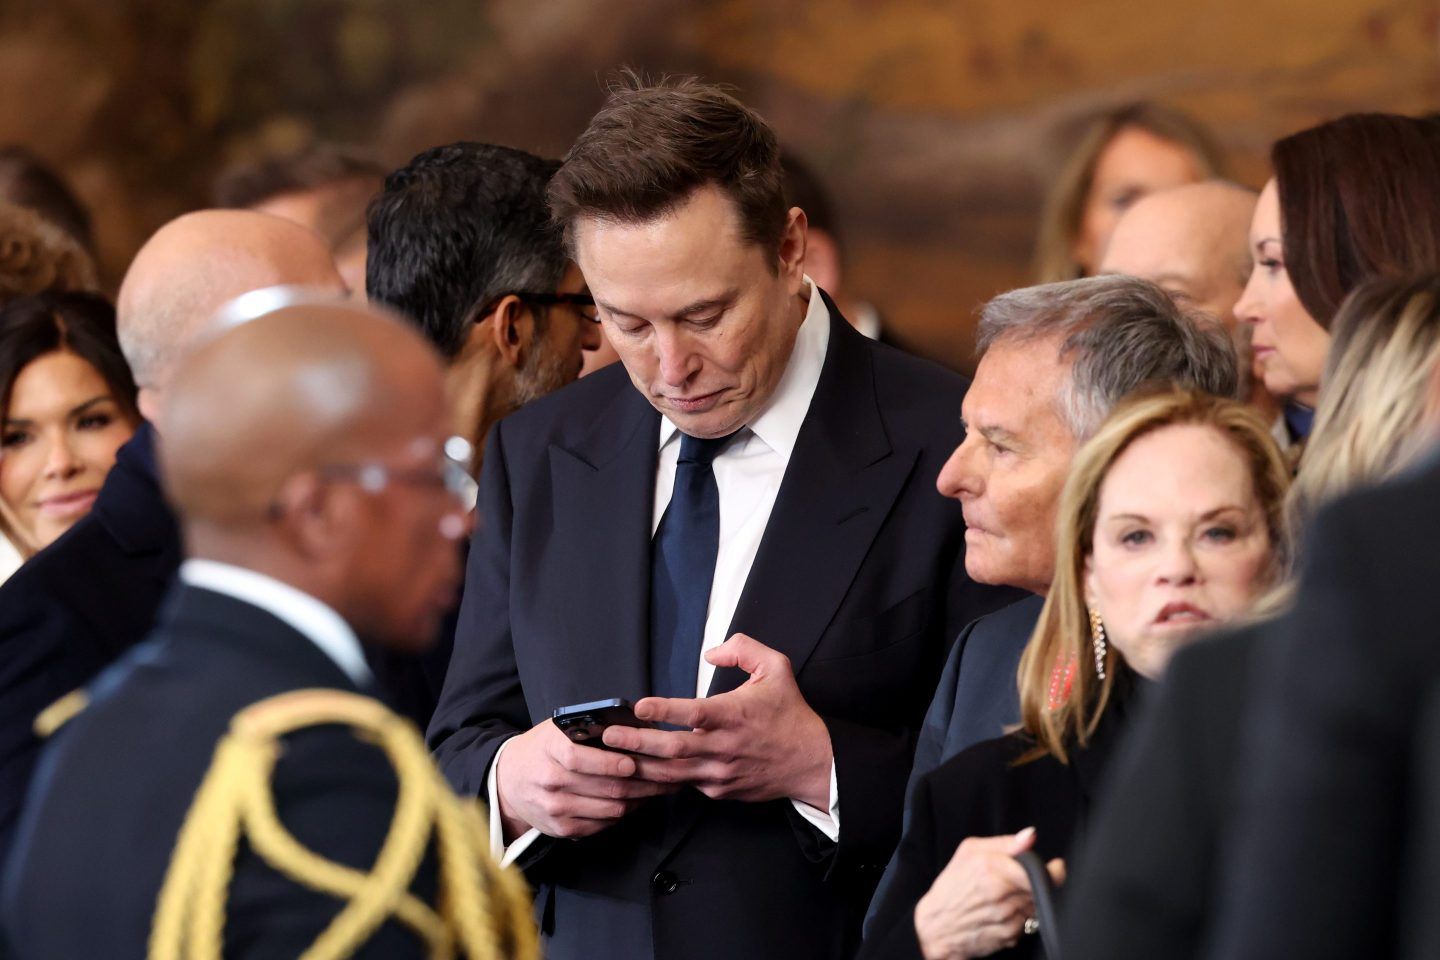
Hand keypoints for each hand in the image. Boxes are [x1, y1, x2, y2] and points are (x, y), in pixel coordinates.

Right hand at [493, 717, 675, 841]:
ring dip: (639, 799)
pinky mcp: (561, 828)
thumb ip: (589, 728)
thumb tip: (635, 724)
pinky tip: (636, 802)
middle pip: (603, 787)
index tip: (633, 761)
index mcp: (549, 749)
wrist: (509, 780)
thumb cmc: (542, 749)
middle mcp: (550, 780)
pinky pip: (602, 824)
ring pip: (609, 808)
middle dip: (642, 782)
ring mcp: (555, 808)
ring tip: (659, 788)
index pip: (579, 758)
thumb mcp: (557, 729)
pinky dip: (623, 813)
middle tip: (667, 776)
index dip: (610, 762)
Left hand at [601, 634, 832, 807]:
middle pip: (672, 749)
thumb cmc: (790, 713)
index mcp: (734, 716)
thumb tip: (711, 652)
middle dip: (636, 743)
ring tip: (612, 758)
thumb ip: (744, 649)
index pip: (694, 714)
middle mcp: (724, 747)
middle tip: (608, 737)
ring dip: (641, 766)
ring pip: (672, 774)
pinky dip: (661, 780)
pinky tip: (639, 773)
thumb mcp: (777, 668)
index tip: (640, 706)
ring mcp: (720, 773)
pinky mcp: (719, 790)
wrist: (812, 762)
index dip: (665, 711)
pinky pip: (684, 785)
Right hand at [913, 827, 1065, 959]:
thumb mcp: (969, 852)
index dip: (1053, 871)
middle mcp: (1000, 895)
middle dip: (1037, 885)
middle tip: (1020, 882)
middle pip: (1040, 890)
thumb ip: (1004, 843)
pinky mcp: (1009, 937)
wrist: (935, 927)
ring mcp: (1006, 918)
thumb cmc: (951, 887)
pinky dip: (1020, 918)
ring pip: (1035, 907)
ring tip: (1007, 898)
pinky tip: (1003, 913)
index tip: (1056, 868)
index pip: (1038, 872)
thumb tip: (1030, 836)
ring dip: (1028, 902)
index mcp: (991, 869)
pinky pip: (1027, 924)